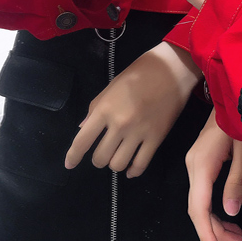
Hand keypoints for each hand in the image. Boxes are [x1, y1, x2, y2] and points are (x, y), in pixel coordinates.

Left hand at [65, 42, 201, 176]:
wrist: (172, 69)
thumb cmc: (139, 73)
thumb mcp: (111, 87)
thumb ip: (96, 109)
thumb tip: (82, 128)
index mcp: (104, 109)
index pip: (82, 141)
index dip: (73, 156)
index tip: (70, 164)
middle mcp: (119, 124)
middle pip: (100, 157)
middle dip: (98, 159)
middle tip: (104, 152)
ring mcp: (139, 132)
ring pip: (118, 164)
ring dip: (115, 164)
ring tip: (119, 156)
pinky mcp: (156, 138)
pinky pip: (141, 164)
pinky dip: (133, 171)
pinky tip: (131, 169)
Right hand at [186, 109, 241, 240]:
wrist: (236, 92)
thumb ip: (237, 180)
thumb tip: (229, 212)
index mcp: (202, 164)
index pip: (198, 207)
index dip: (206, 233)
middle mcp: (193, 165)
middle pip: (197, 208)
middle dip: (215, 232)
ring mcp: (195, 162)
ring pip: (199, 202)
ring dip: (215, 222)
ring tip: (237, 236)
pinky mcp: (201, 160)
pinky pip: (203, 191)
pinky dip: (214, 208)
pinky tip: (228, 217)